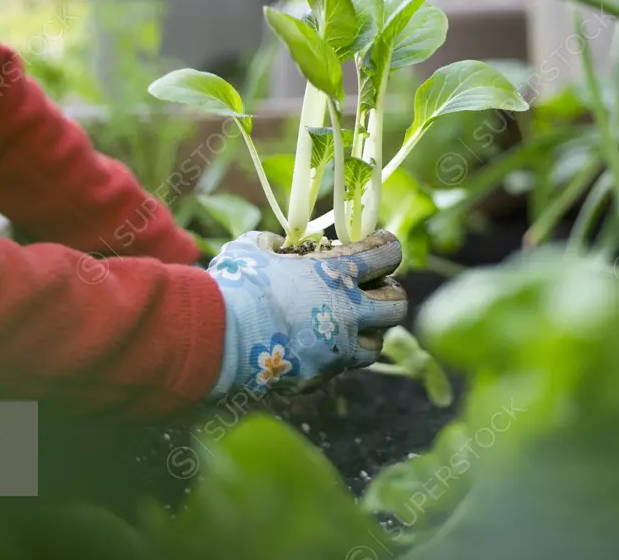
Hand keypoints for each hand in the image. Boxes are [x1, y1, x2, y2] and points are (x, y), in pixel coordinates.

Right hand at [206, 230, 406, 396]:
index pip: (387, 255)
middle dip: (390, 295)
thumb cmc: (236, 284)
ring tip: (349, 325)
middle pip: (397, 305)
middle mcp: (348, 311)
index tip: (382, 244)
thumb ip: (270, 244)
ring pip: (376, 345)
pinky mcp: (321, 375)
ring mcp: (338, 348)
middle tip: (374, 290)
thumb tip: (275, 245)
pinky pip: (339, 367)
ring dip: (367, 332)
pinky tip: (314, 347)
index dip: (387, 246)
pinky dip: (333, 356)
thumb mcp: (251, 249)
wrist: (220, 336)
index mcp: (337, 274)